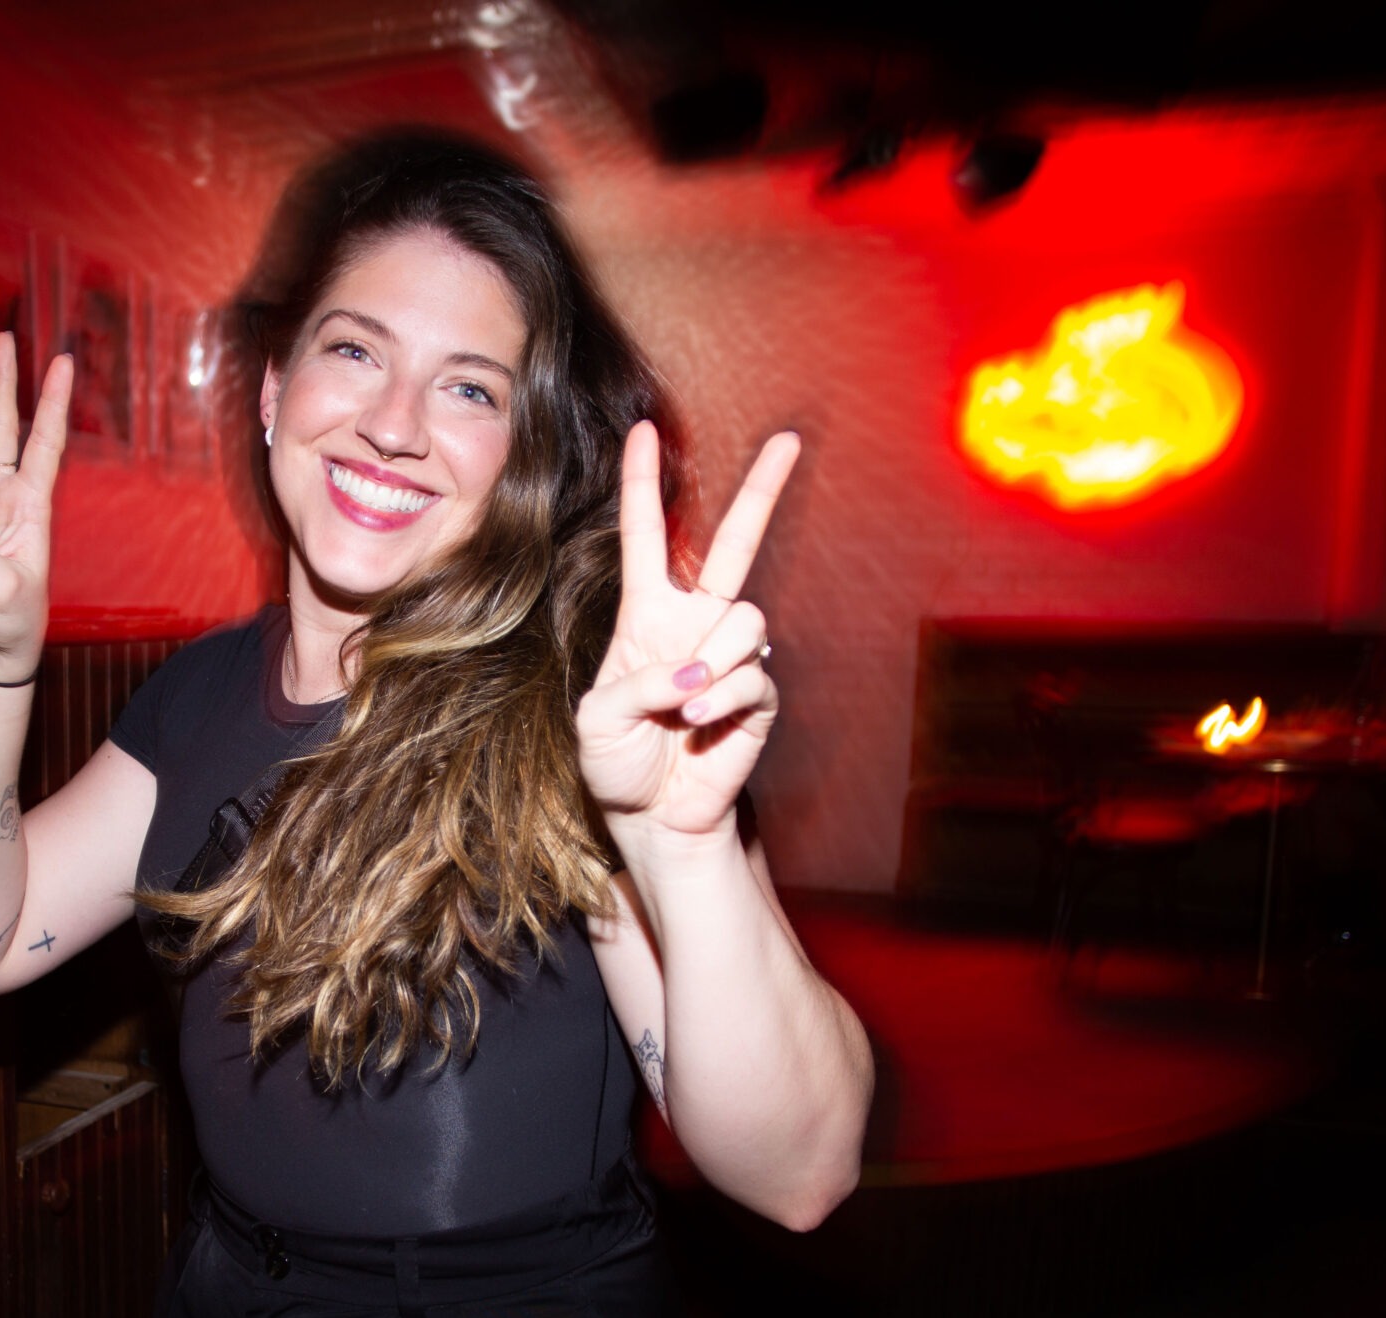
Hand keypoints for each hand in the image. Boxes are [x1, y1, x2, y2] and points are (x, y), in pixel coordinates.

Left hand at [577, 420, 799, 841]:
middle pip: (736, 544)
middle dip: (763, 490)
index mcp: (647, 616)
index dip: (644, 485)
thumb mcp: (597, 719)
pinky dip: (722, 699)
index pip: (647, 538)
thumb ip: (635, 684)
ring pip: (747, 617)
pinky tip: (698, 724)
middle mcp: (695, 625)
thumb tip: (693, 671)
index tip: (646, 432)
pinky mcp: (758, 697)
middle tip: (788, 439)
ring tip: (683, 706)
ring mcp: (731, 658)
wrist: (652, 818)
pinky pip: (754, 676)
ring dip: (713, 661)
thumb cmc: (617, 763)